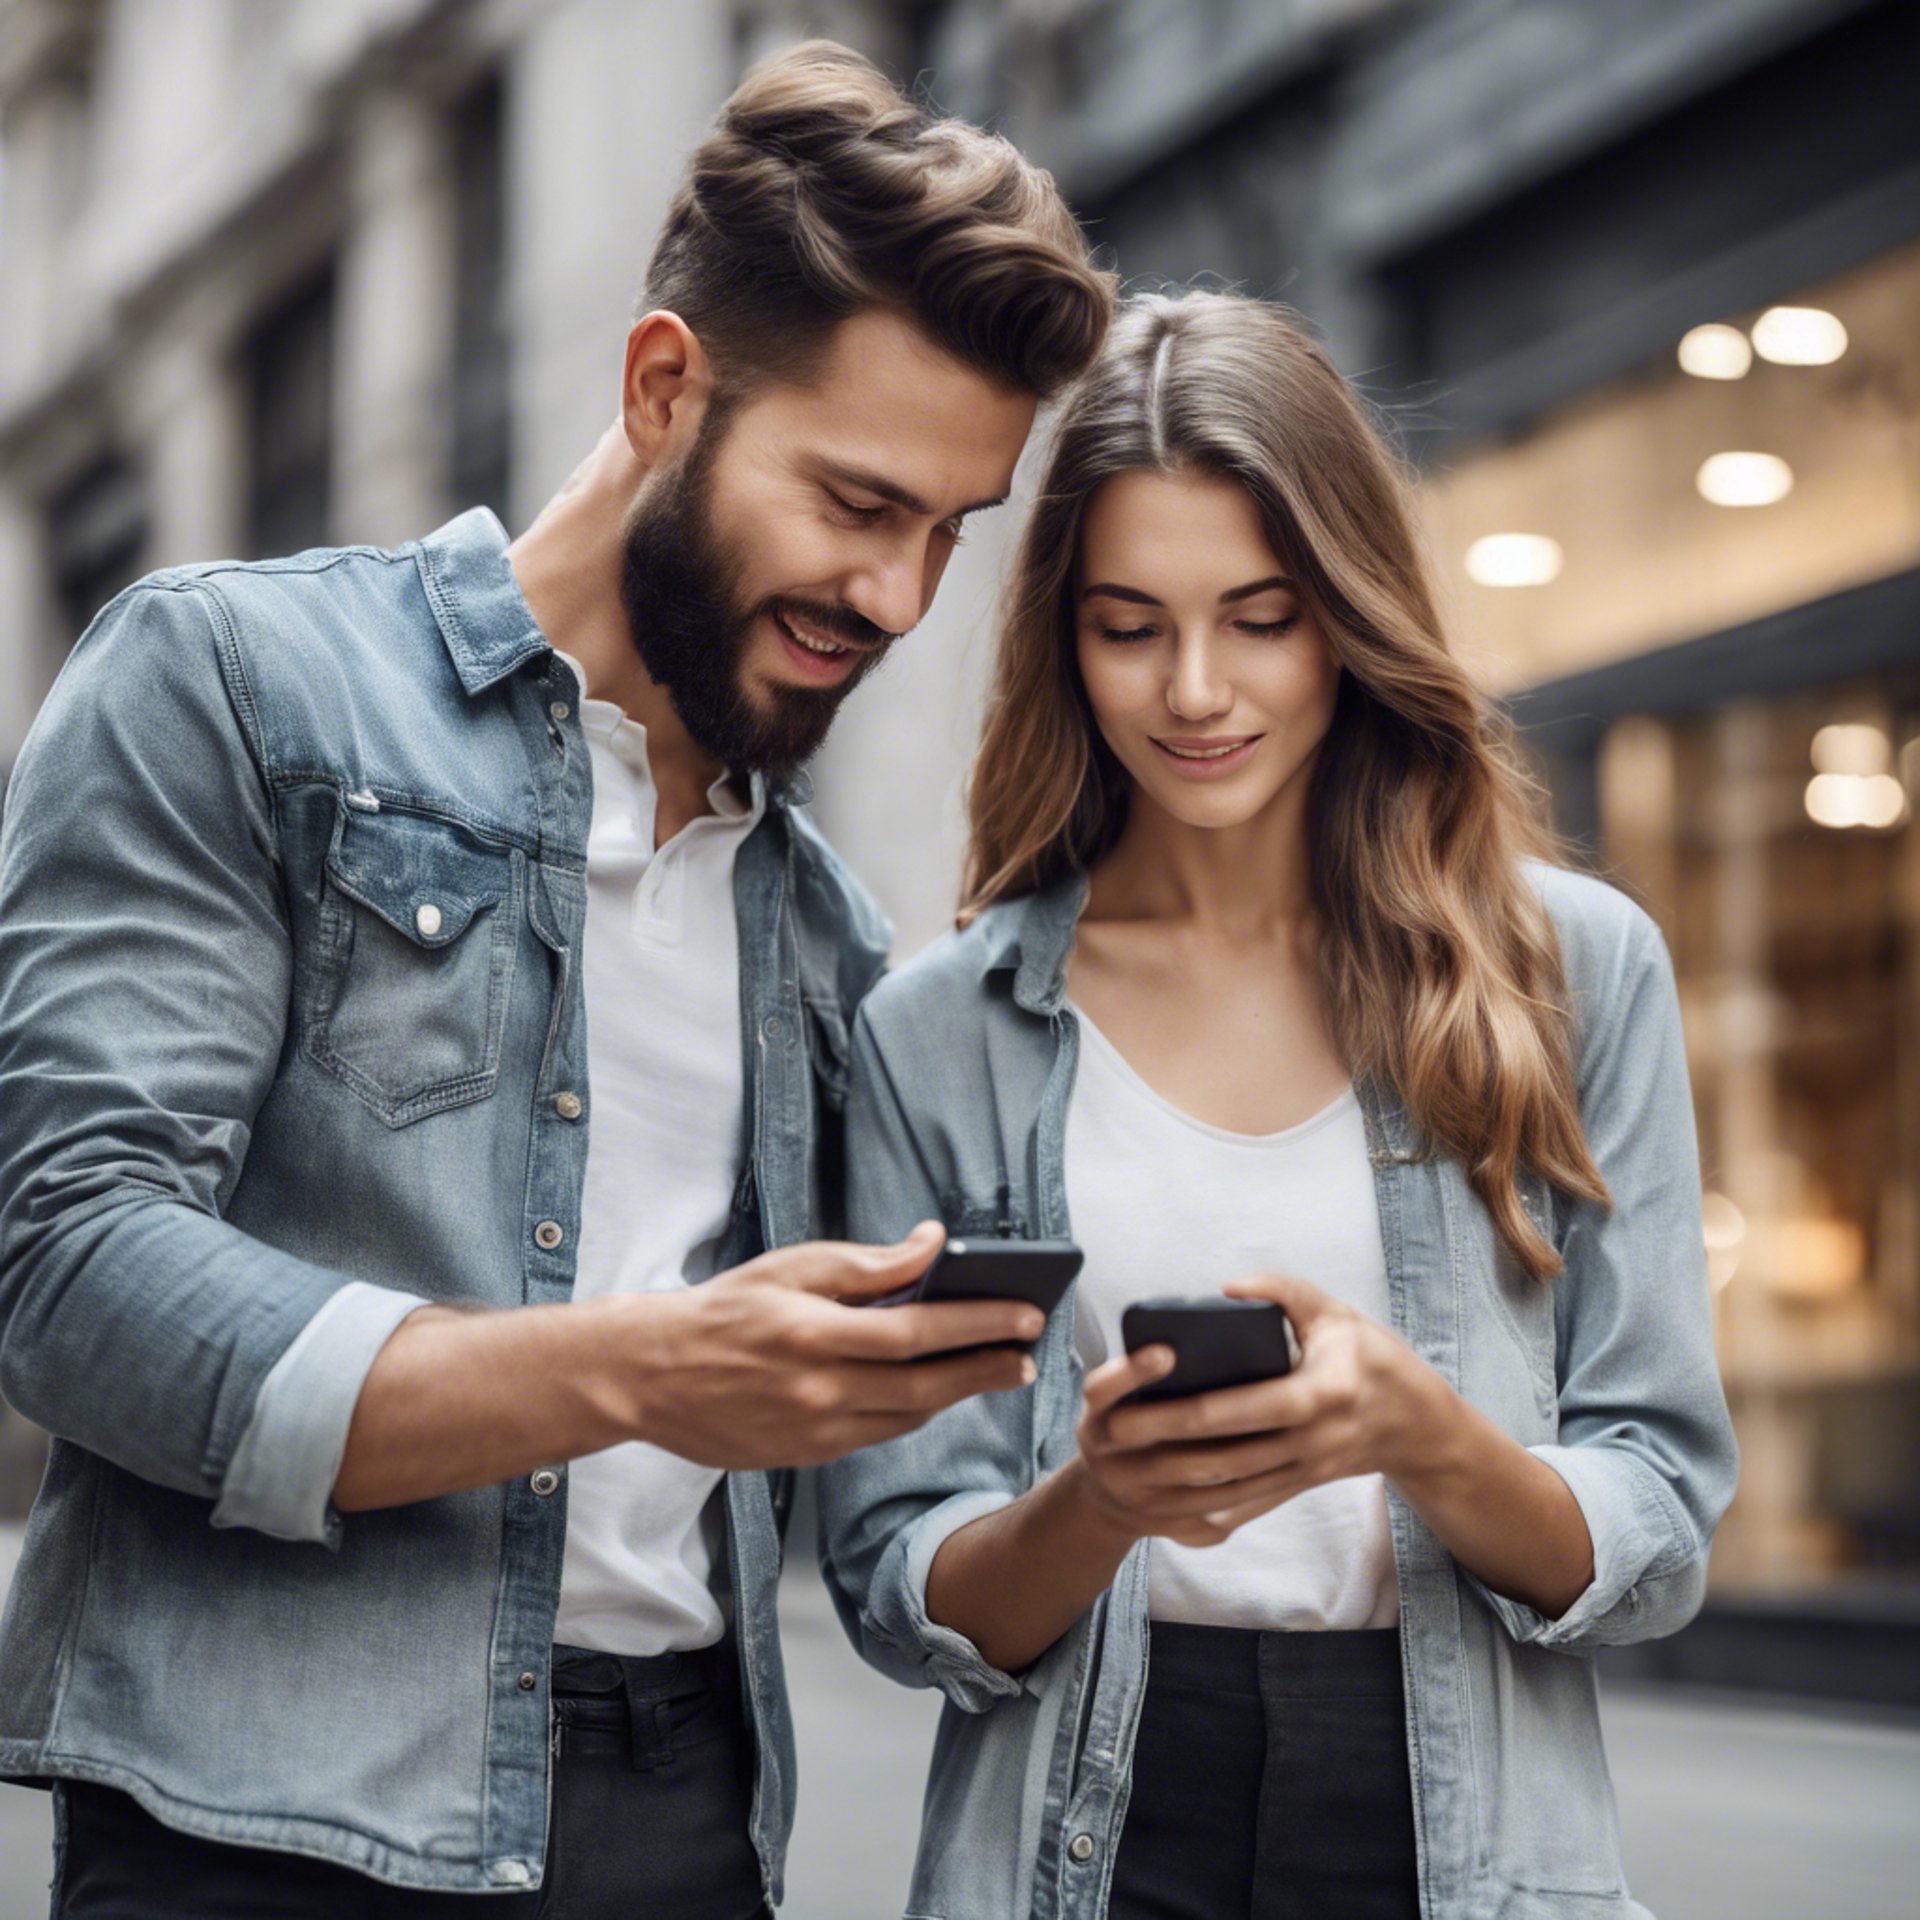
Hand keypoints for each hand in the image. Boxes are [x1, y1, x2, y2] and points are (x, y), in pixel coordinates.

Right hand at [626, 1223, 1043, 1468]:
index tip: (1025, 1312)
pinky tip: (940, 1391)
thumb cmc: (725, 1309)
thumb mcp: (792, 1266)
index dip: (979, 1324)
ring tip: (999, 1368)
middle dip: (986, 1368)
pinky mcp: (806, 1456)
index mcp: (813, 1333)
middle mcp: (817, 1390)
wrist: (649, 1373)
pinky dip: (915, 1413)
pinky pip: (878, 1434)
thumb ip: (868, 1262)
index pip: (917, 1331)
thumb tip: (933, 1244)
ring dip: (959, 1394)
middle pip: (925, 1386)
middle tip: (1030, 1353)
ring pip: (907, 1418)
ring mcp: (813, 1431)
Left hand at [1070, 1275, 1450, 1546]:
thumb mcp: (1335, 1312)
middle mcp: (1312, 1441)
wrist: (1417, 1424)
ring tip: (1126, 1466)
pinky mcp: (1301, 1486)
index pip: (1241, 1409)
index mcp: (1320, 1393)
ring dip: (1176, 1482)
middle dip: (1164, 1448)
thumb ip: (1283, 1291)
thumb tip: (1226, 1288)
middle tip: (1111, 1435)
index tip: (1136, 1407)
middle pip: (1226, 1453)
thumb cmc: (1373, 1357)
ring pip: (1231, 1486)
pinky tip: (1168, 1501)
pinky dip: (1207, 1504)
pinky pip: (1248, 1502)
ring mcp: (1306, 1470)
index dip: (1184, 1412)